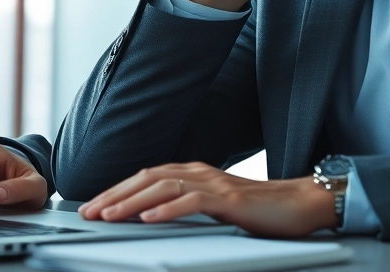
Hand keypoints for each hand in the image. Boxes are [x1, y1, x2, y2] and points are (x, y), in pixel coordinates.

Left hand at [80, 162, 335, 237]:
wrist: (300, 204)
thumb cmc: (260, 210)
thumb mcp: (215, 206)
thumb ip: (188, 205)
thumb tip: (152, 215)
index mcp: (195, 173)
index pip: (147, 176)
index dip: (118, 189)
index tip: (93, 205)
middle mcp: (201, 172)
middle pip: (149, 177)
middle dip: (115, 194)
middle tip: (89, 211)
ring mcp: (216, 183)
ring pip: (165, 186)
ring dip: (132, 201)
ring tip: (110, 215)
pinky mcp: (231, 199)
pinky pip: (194, 201)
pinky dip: (169, 208)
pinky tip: (150, 217)